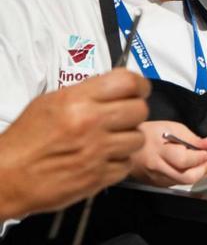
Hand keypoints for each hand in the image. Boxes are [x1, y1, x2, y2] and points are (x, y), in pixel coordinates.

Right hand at [0, 68, 149, 218]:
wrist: (6, 176)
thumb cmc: (26, 140)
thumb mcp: (50, 102)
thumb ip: (86, 92)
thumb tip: (116, 87)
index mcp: (78, 100)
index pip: (129, 82)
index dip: (139, 85)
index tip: (138, 90)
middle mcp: (91, 123)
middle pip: (140, 110)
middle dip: (134, 112)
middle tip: (123, 117)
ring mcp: (97, 151)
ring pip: (138, 138)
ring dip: (127, 139)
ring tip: (110, 140)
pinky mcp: (99, 176)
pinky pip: (127, 164)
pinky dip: (119, 162)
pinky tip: (102, 159)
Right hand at [129, 120, 206, 186]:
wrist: (127, 145)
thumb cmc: (149, 134)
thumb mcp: (172, 127)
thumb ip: (193, 138)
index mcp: (160, 150)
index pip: (184, 160)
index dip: (200, 157)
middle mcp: (157, 167)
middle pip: (186, 177)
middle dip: (204, 170)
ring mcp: (156, 178)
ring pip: (183, 182)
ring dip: (199, 173)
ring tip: (206, 164)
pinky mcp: (156, 184)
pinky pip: (176, 183)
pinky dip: (188, 176)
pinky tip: (192, 168)